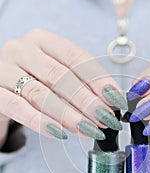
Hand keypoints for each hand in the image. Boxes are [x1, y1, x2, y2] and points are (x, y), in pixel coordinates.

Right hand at [0, 29, 126, 141]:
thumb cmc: (33, 78)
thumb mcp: (54, 71)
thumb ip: (78, 80)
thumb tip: (111, 99)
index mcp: (41, 39)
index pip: (75, 57)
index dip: (98, 79)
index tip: (116, 99)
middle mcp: (21, 50)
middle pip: (60, 77)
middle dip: (88, 101)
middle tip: (106, 119)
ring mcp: (4, 70)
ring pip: (41, 95)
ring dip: (69, 115)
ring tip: (89, 130)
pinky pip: (19, 109)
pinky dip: (41, 122)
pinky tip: (60, 133)